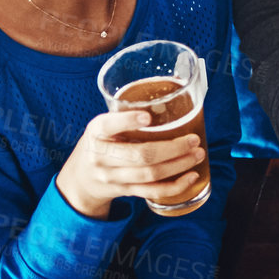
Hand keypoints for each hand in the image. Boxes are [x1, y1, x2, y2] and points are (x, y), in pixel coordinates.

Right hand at [55, 110, 206, 219]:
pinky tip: (191, 177)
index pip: (108, 125)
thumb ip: (129, 112)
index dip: (128, 121)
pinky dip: (174, 186)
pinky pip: (152, 192)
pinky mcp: (124, 191)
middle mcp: (101, 156)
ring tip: (197, 154)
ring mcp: (112, 177)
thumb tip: (176, 86)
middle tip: (193, 139)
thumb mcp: (105, 124)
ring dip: (178, 165)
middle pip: (140, 155)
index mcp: (96, 131)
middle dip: (172, 148)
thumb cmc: (102, 141)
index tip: (148, 116)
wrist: (81, 178)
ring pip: (149, 174)